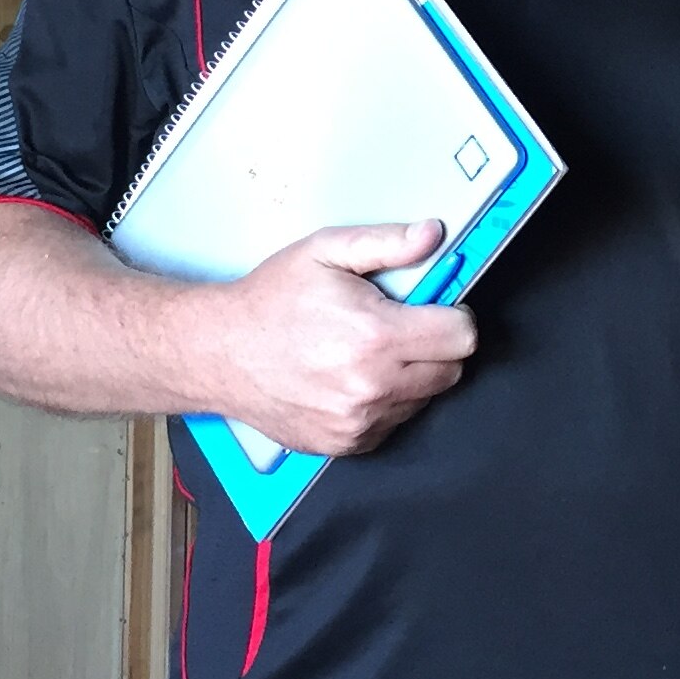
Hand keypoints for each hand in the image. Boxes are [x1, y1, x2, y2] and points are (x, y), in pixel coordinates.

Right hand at [194, 220, 478, 457]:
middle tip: (400, 327)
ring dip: (412, 376)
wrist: (217, 353)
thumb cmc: (268, 302)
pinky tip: (353, 378)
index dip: (453, 316)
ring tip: (369, 351)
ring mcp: (359, 421)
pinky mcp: (346, 443)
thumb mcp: (324, 252)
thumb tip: (431, 235)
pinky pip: (393, 423)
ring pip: (424, 399)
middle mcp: (372, 386)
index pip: (462, 338)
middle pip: (451, 371)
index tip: (436, 308)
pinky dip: (385, 402)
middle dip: (436, 346)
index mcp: (376, 336)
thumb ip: (385, 243)